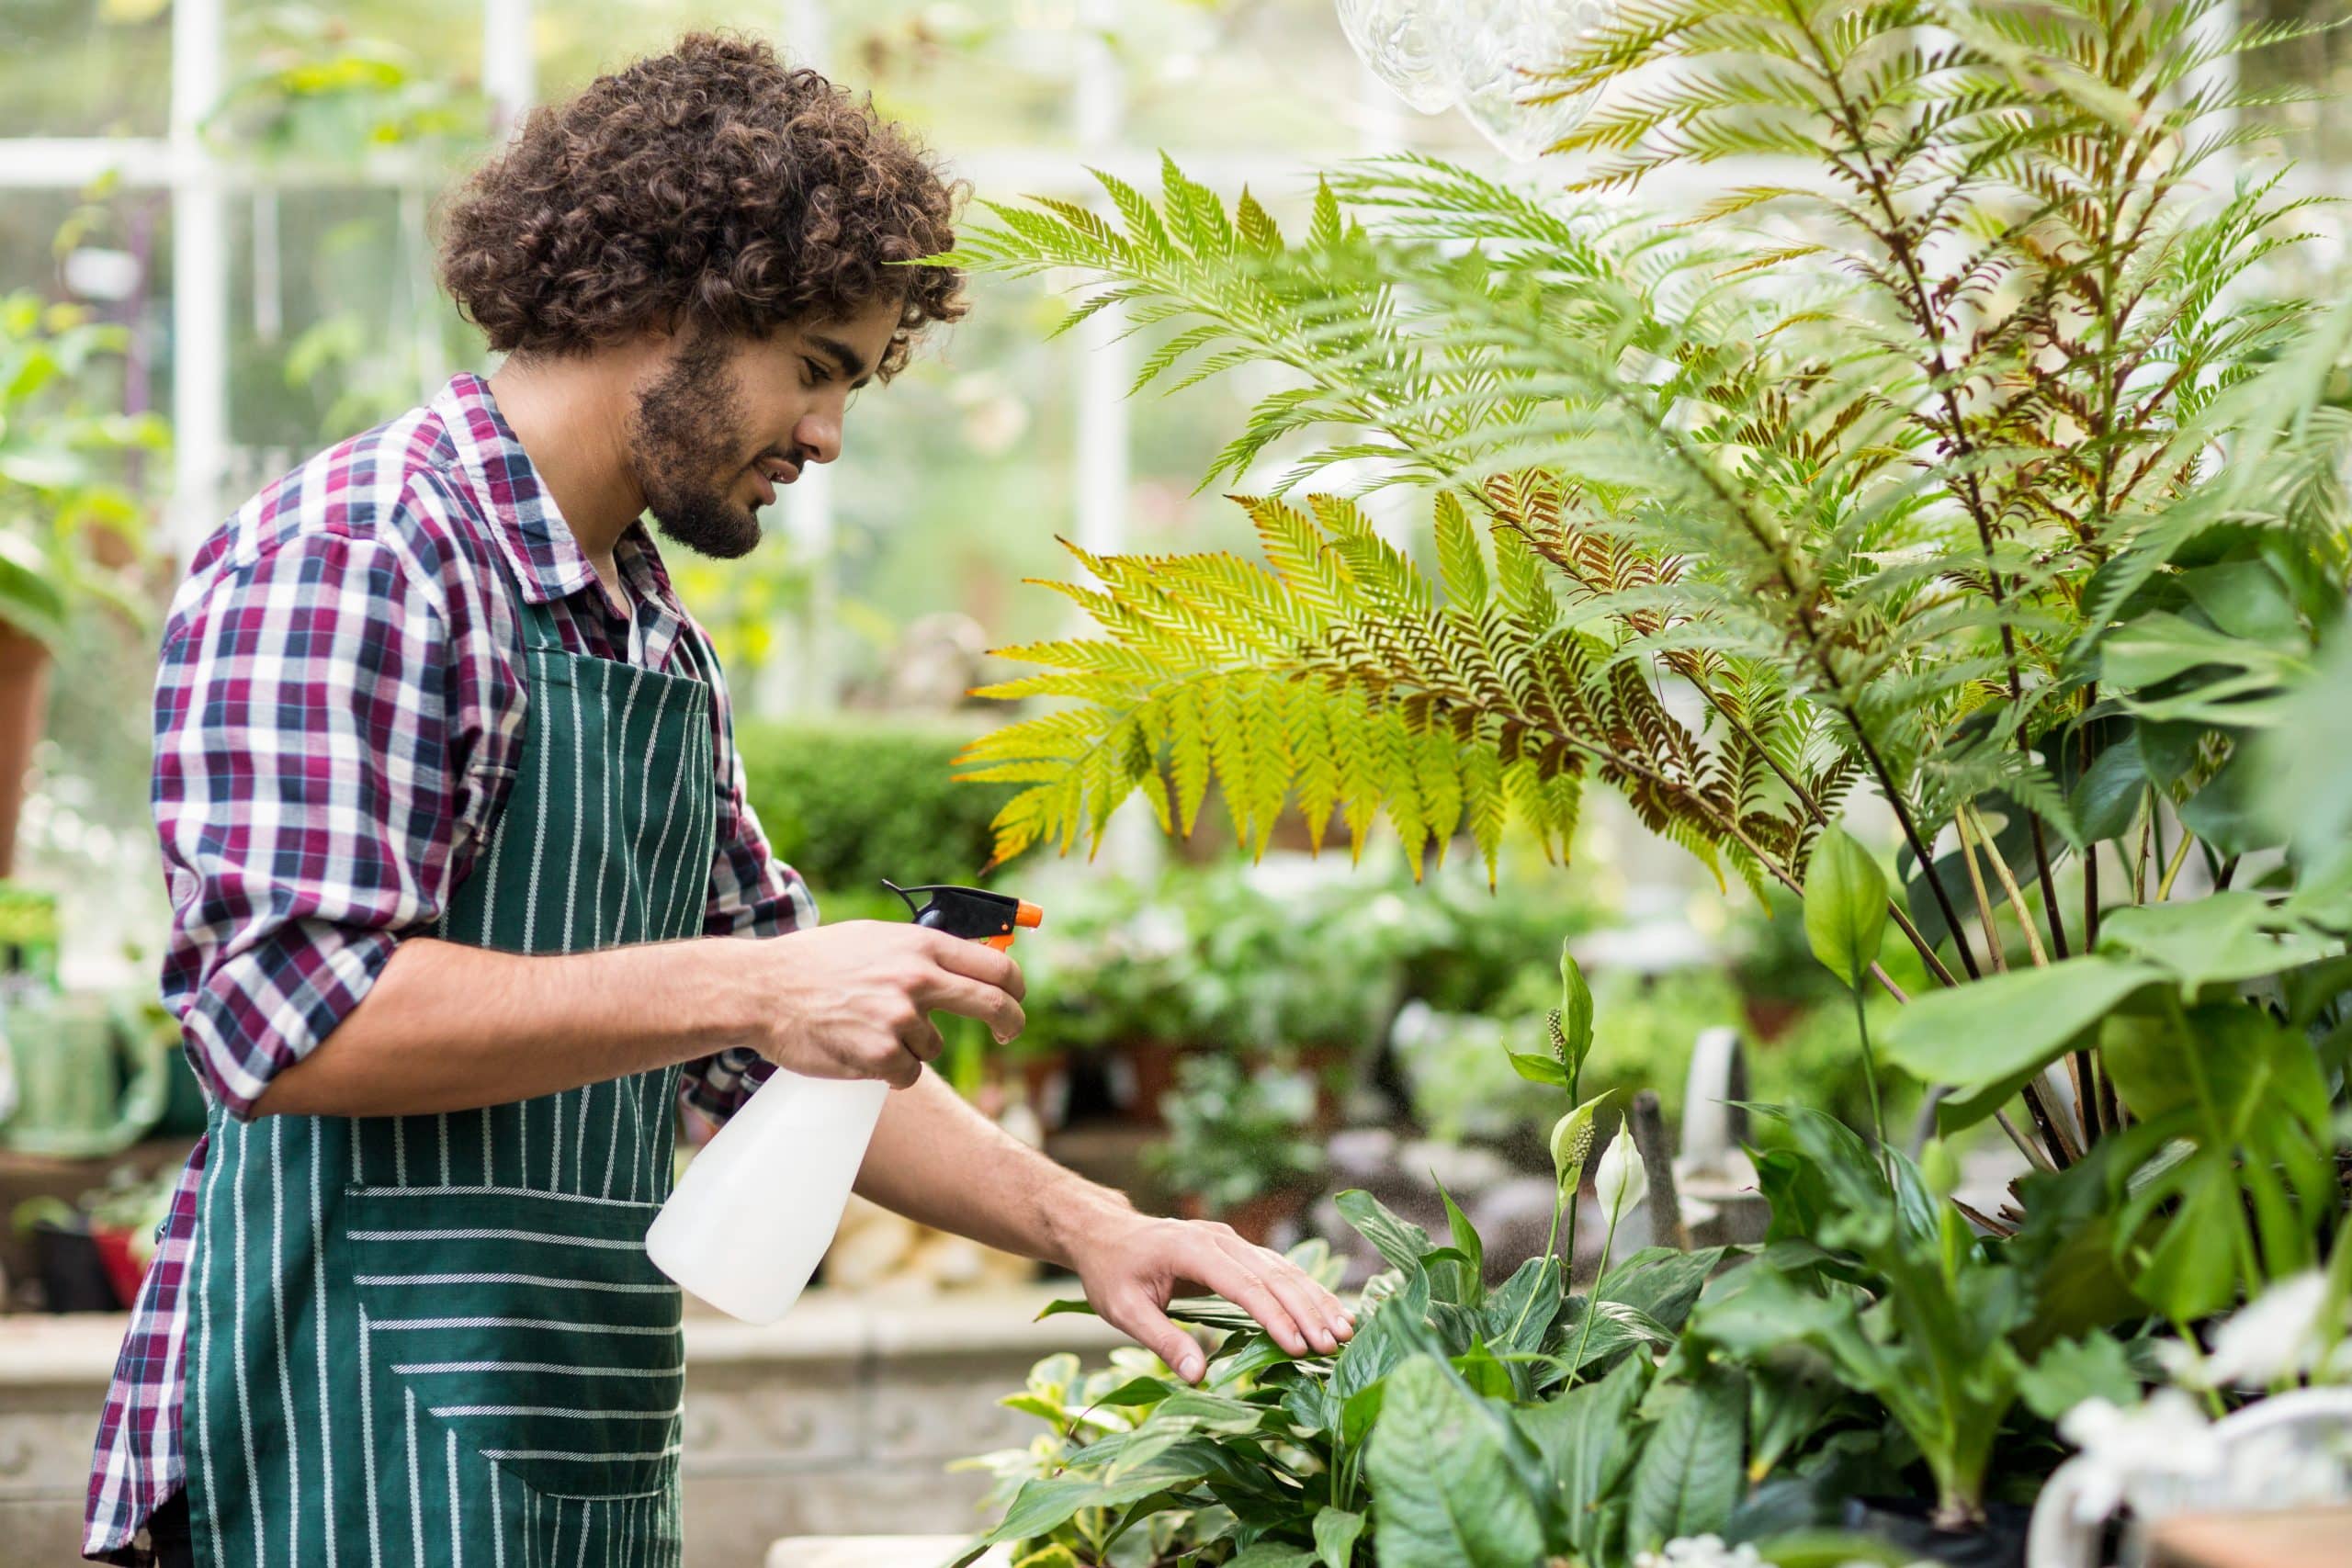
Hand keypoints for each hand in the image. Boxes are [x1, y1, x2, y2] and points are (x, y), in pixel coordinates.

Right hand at [741, 921, 1025, 1088]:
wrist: (764, 989)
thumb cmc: (817, 963)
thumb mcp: (876, 938)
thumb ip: (921, 952)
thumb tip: (970, 965)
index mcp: (920, 945)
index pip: (995, 966)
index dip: (1015, 987)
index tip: (1015, 1000)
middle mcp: (917, 978)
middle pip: (993, 1005)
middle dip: (1010, 1023)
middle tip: (1008, 1033)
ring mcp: (900, 1017)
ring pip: (933, 1047)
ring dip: (910, 1047)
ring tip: (866, 1028)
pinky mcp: (882, 1054)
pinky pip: (906, 1073)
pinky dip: (889, 1070)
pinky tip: (858, 1050)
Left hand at [1072, 1212, 1354, 1382]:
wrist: (1105, 1233)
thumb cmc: (1112, 1272)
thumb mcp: (1124, 1310)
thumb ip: (1163, 1341)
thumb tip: (1199, 1378)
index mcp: (1192, 1249)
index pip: (1243, 1284)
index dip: (1274, 1316)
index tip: (1298, 1347)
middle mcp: (1219, 1239)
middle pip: (1274, 1274)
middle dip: (1307, 1310)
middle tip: (1335, 1345)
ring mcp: (1231, 1241)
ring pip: (1284, 1268)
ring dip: (1316, 1299)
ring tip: (1346, 1331)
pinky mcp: (1238, 1250)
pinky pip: (1278, 1269)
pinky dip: (1306, 1290)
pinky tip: (1329, 1311)